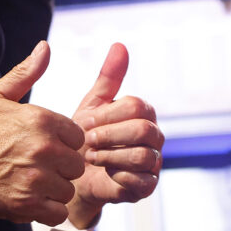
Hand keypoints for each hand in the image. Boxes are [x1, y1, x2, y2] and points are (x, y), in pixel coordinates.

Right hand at [0, 42, 85, 224]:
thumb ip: (25, 73)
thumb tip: (45, 48)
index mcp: (43, 120)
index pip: (78, 138)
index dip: (61, 145)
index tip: (41, 149)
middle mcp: (44, 148)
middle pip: (75, 166)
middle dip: (59, 170)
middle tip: (33, 169)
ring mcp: (36, 177)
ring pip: (67, 190)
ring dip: (51, 192)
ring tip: (27, 185)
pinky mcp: (27, 204)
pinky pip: (57, 213)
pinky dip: (45, 211)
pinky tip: (27, 201)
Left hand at [66, 43, 161, 228]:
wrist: (76, 176)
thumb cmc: (86, 137)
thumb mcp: (93, 105)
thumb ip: (108, 78)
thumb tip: (120, 45)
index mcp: (144, 113)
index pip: (136, 105)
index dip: (108, 115)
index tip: (85, 123)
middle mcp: (154, 135)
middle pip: (143, 129)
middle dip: (110, 136)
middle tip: (88, 141)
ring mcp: (154, 161)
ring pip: (143, 155)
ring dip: (112, 156)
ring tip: (91, 157)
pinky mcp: (148, 185)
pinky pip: (142, 180)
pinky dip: (118, 176)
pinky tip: (103, 173)